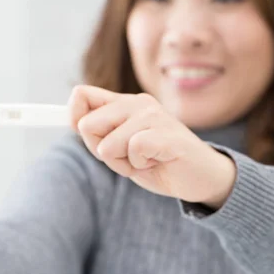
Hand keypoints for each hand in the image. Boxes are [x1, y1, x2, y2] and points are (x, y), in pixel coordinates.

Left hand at [68, 85, 236, 208]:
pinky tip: (157, 162)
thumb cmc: (157, 162)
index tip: (88, 137)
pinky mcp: (165, 133)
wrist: (200, 177)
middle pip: (87, 125)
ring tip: (146, 160)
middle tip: (128, 157)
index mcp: (124, 103)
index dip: (73, 118)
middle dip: (101, 151)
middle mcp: (137, 102)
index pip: (82, 95)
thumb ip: (99, 134)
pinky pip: (132, 150)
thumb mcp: (120, 149)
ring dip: (122, 163)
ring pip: (107, 145)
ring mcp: (153, 115)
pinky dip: (139, 166)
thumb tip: (75, 122)